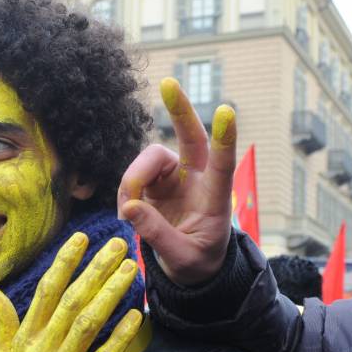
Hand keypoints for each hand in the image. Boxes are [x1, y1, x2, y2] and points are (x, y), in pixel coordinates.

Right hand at [0, 233, 143, 351]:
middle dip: (96, 269)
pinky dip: (119, 338)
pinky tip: (136, 317)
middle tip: (119, 245)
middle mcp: (40, 350)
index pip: (45, 291)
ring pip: (87, 324)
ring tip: (130, 270)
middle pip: (71, 301)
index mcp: (22, 339)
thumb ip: (2, 322)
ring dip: (111, 294)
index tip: (83, 238)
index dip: (65, 262)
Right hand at [117, 77, 236, 285]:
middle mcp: (197, 180)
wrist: (190, 269)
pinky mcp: (154, 183)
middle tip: (168, 83)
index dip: (224, 139)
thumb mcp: (181, 258)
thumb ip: (157, 235)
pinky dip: (124, 191)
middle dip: (180, 110)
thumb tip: (129, 208)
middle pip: (190, 138)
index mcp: (216, 199)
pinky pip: (133, 176)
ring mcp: (175, 178)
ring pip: (148, 160)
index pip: (222, 165)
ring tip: (126, 214)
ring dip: (131, 181)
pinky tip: (127, 213)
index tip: (227, 111)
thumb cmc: (197, 264)